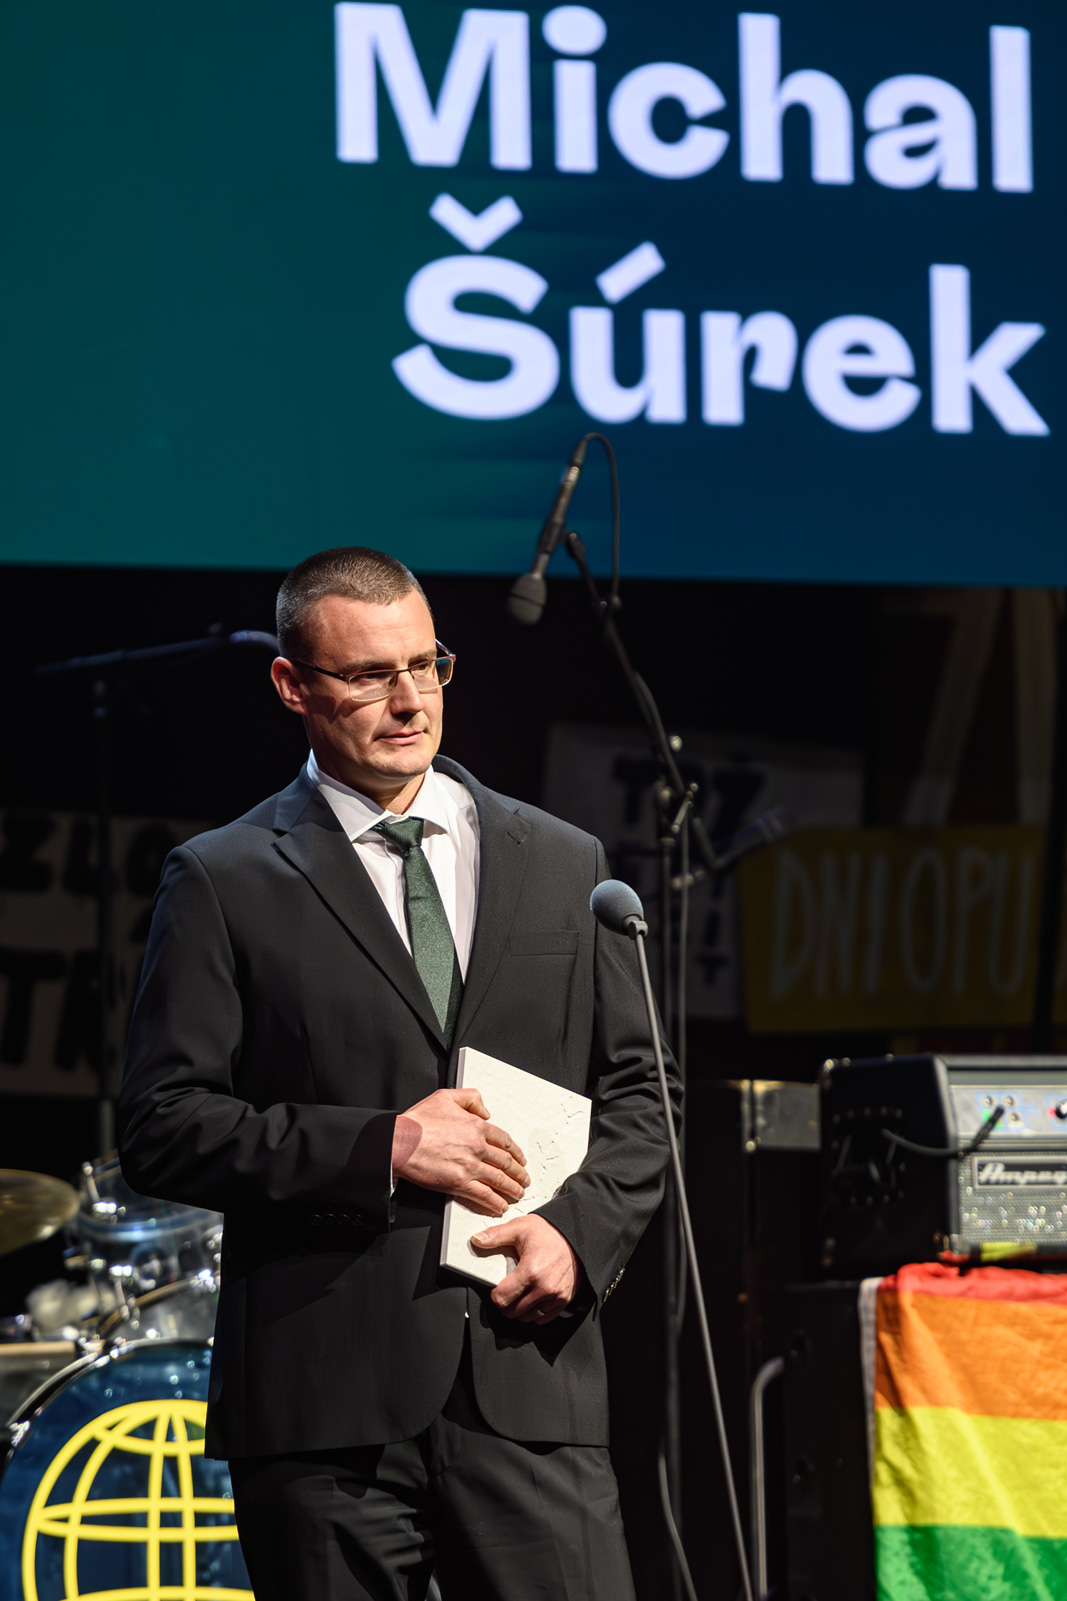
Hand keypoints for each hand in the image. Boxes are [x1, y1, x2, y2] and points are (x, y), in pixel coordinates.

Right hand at [392, 1087, 529, 1216]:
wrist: (399, 1142)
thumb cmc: (418, 1122)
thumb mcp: (446, 1096)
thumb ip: (470, 1098)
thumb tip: (485, 1111)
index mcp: (476, 1126)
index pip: (504, 1141)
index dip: (515, 1152)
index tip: (519, 1158)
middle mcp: (477, 1147)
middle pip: (506, 1162)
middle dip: (519, 1173)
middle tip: (524, 1179)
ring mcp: (469, 1167)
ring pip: (499, 1180)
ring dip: (512, 1188)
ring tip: (518, 1193)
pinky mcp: (458, 1183)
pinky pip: (483, 1195)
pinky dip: (495, 1202)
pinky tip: (500, 1206)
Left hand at [471, 1215, 582, 1322]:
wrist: (578, 1234)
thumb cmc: (550, 1231)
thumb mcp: (520, 1227)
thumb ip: (496, 1235)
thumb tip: (476, 1240)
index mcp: (530, 1271)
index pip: (502, 1298)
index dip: (495, 1294)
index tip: (497, 1287)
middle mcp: (544, 1288)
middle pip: (513, 1312)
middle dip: (506, 1303)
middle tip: (508, 1290)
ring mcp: (556, 1296)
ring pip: (528, 1317)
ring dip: (521, 1309)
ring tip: (521, 1293)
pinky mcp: (565, 1300)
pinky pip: (544, 1318)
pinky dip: (536, 1312)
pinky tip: (534, 1297)